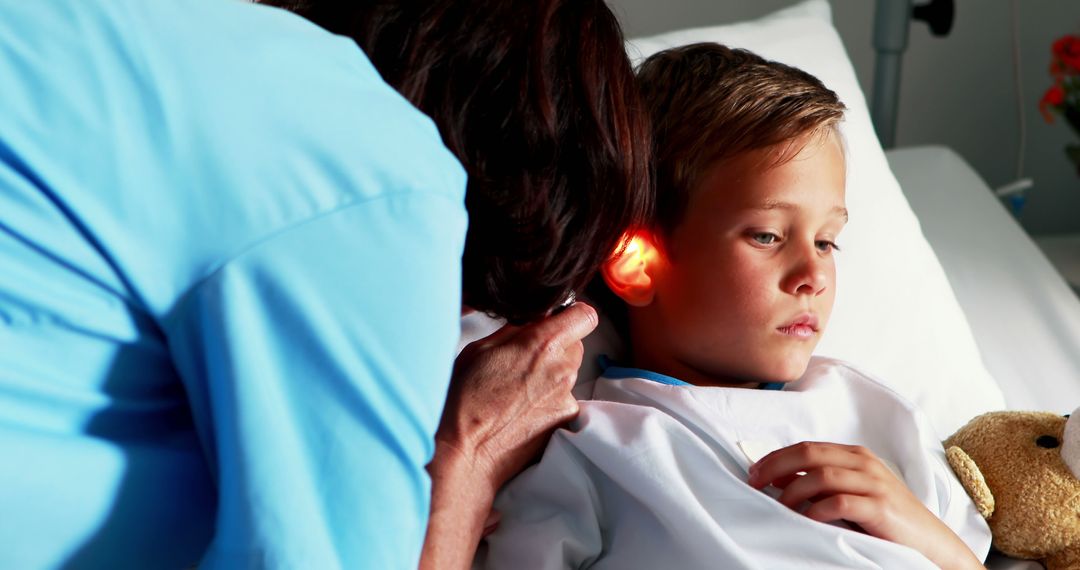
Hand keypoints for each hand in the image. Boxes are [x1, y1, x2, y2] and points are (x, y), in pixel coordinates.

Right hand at [434, 301, 597, 491]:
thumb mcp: (481, 348)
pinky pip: (563, 400)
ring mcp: (567, 398)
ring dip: (551, 375)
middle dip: (556, 347)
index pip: (584, 316)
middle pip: (576, 345)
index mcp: (543, 344)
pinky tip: (522, 411)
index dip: (571, 316)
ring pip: (568, 374)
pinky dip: (548, 401)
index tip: (557, 321)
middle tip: (525, 360)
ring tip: (518, 391)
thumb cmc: (464, 398)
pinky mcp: (565, 421)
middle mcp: (562, 369)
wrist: (465, 451)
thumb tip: (535, 318)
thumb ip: (516, 329)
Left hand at [747, 442, 983, 569]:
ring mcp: (874, 483)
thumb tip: (777, 477)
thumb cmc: (886, 520)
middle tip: (754, 482)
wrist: (931, 543)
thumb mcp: (851, 494)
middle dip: (776, 466)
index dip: (776, 457)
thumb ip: (819, 483)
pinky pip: (840, 501)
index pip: (807, 447)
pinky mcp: (881, 507)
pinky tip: (806, 519)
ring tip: (778, 507)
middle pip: (809, 454)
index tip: (754, 472)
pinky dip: (817, 509)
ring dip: (792, 491)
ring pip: (821, 475)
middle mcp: (863, 463)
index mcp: (855, 455)